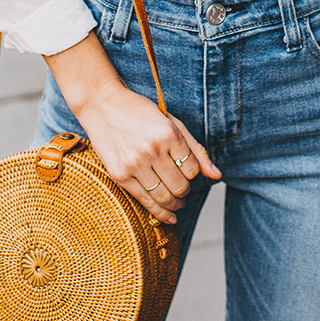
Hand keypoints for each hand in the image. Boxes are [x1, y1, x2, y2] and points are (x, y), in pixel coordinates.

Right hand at [75, 79, 219, 223]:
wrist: (103, 106)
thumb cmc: (140, 112)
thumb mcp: (172, 123)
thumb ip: (195, 149)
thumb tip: (216, 175)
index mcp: (168, 134)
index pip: (192, 168)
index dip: (193, 173)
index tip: (186, 170)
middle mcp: (152, 150)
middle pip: (180, 186)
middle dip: (185, 191)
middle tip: (183, 189)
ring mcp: (134, 164)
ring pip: (164, 197)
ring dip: (175, 204)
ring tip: (178, 202)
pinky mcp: (120, 175)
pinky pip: (145, 201)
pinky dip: (160, 213)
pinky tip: (169, 215)